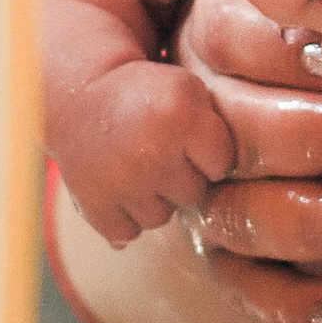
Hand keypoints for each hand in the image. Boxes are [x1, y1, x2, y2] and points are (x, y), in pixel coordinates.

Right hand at [50, 57, 235, 244]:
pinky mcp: (93, 205)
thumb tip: (240, 203)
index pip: (223, 164)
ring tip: (136, 164)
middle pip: (194, 194)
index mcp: (180, 116)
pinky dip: (122, 216)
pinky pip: (126, 232)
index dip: (207, 148)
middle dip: (181, 174)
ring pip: (160, 217)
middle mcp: (150, 153)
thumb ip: (224, 133)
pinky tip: (117, 186)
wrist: (81, 95)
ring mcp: (120, 184)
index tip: (186, 132)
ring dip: (151, 198)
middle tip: (157, 147)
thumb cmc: (147, 94)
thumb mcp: (191, 90)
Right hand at [160, 0, 321, 322]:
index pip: (219, 34)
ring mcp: (209, 179)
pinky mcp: (235, 249)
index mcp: (209, 13)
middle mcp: (196, 100)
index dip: (277, 49)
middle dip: (307, 135)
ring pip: (232, 211)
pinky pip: (246, 286)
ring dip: (308, 219)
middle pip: (223, 126)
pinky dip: (293, 303)